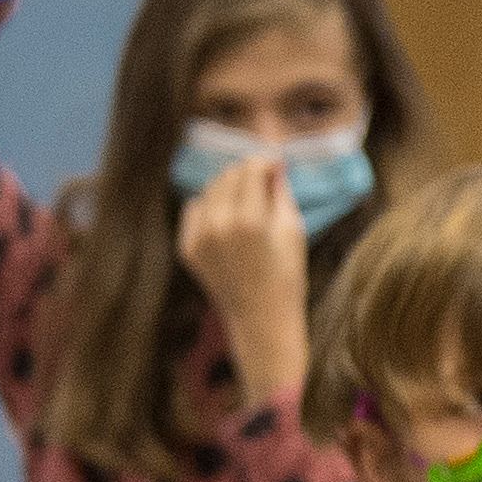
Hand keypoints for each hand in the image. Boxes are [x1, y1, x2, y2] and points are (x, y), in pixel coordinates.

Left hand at [173, 155, 313, 401]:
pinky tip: (228, 221)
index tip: (274, 166)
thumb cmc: (287, 275)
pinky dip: (210, 208)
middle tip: (263, 183)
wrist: (261, 319)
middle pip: (227, 176)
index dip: (264, 163)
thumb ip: (281, 193)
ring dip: (228, 190)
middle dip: (246, 174)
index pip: (250, 169)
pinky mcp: (187, 247)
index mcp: (249, 220)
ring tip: (248, 204)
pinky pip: (194, 209)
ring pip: (209, 190)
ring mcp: (198, 237)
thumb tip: (274, 165)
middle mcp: (218, 225)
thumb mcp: (293, 231)